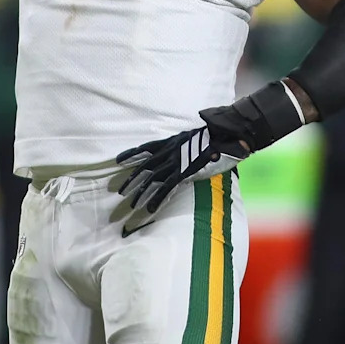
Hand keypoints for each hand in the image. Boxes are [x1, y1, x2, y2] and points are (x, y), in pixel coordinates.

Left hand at [116, 110, 250, 215]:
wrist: (225, 134)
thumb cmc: (215, 135)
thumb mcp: (194, 137)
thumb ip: (186, 144)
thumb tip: (187, 151)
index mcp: (171, 141)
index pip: (145, 148)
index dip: (131, 154)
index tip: (118, 160)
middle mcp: (169, 150)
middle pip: (145, 166)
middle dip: (132, 179)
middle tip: (120, 191)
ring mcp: (176, 161)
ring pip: (152, 179)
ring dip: (140, 192)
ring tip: (131, 204)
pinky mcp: (184, 172)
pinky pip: (166, 187)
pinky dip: (157, 198)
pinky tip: (150, 209)